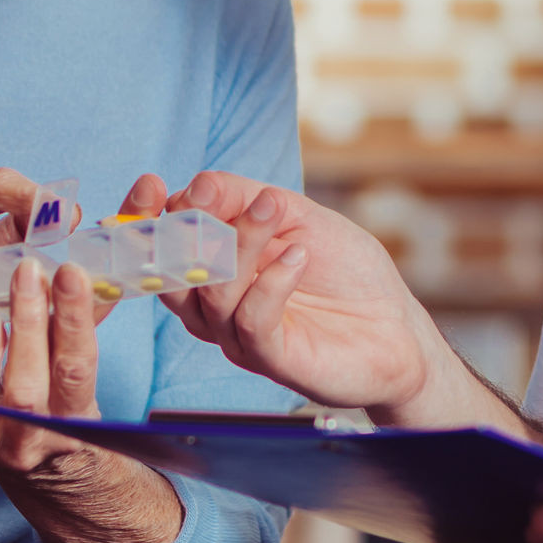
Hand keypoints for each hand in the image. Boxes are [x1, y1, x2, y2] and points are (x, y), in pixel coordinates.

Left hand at [0, 173, 183, 542]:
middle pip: (26, 395)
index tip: (70, 270)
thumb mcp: (86, 341)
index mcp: (70, 413)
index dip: (74, 319)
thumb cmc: (62, 385)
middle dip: (29, 329)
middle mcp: (25, 439)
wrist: (37, 462)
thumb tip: (143, 197)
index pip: (77, 367)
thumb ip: (103, 281)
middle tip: (27, 270)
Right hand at [154, 170, 478, 423]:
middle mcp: (214, 306)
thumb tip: (200, 185)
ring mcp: (238, 335)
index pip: (158, 245)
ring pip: (211, 292)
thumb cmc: (344, 269)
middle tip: (206, 196)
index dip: (146, 216)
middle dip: (178, 231)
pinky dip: (270, 282)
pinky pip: (251, 321)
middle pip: (169, 272)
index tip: (152, 183)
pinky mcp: (271, 359)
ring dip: (240, 243)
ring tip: (272, 211)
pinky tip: (296, 257)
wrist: (396, 325)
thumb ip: (245, 197)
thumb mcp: (296, 216)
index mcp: (211, 267)